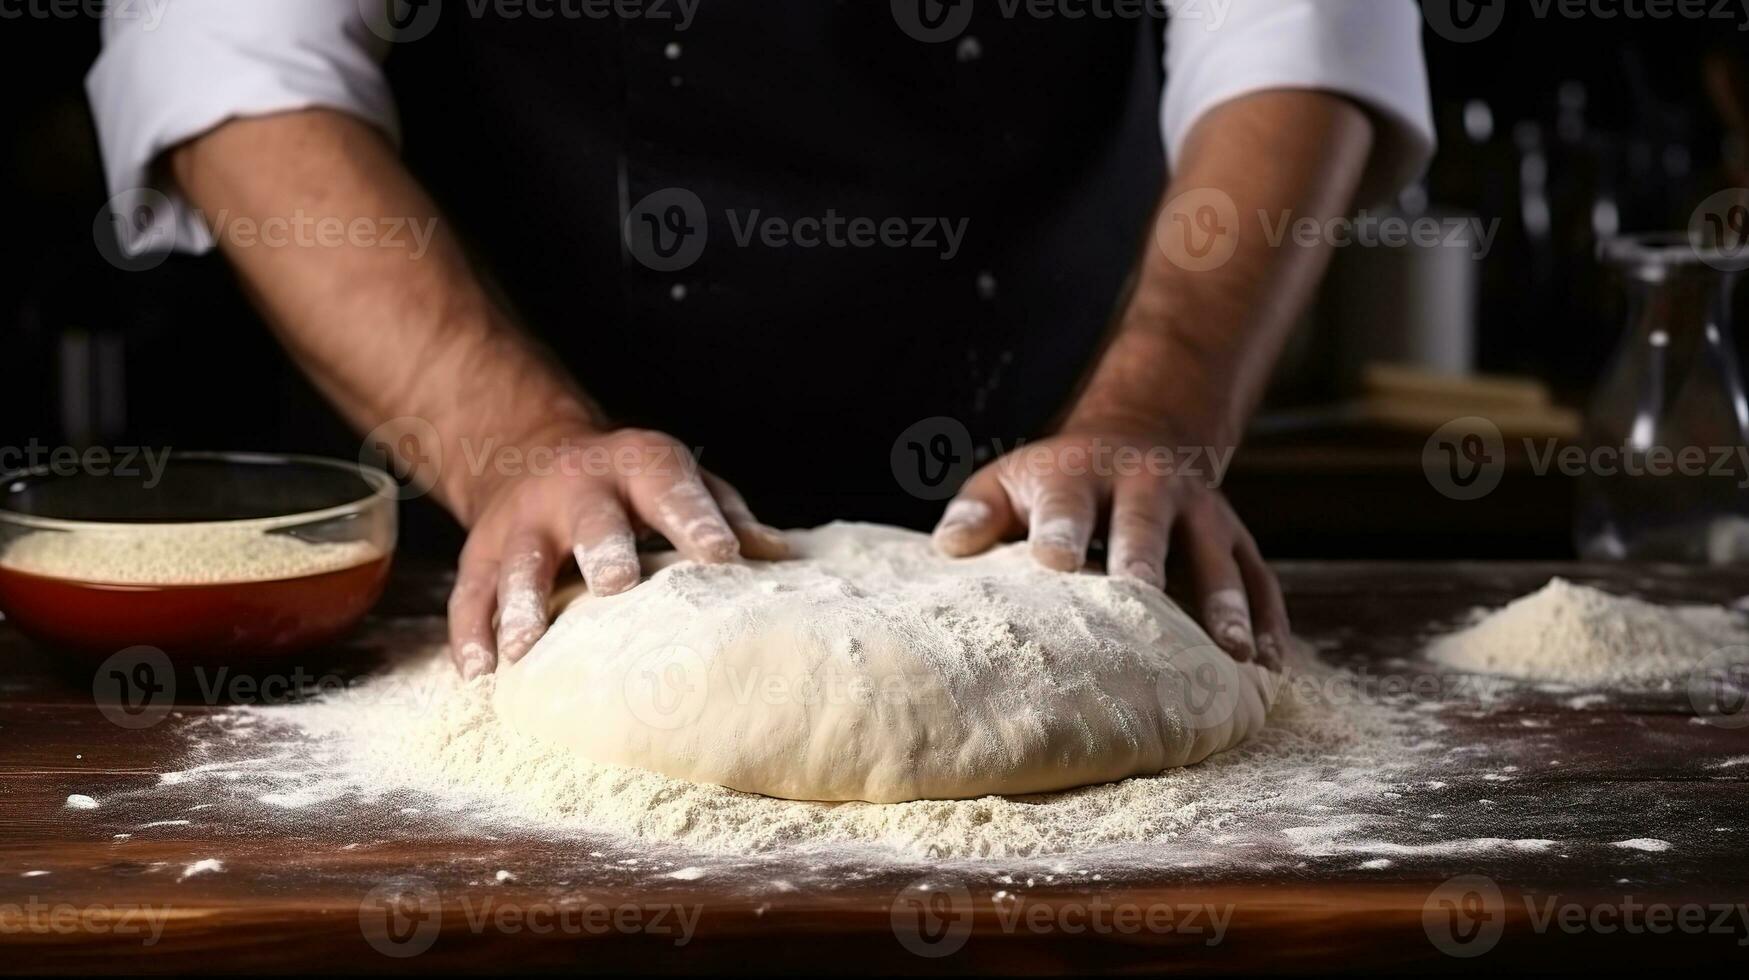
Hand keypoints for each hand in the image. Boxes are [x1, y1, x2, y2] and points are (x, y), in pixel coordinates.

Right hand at [446, 428, 786, 678]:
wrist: (530, 450)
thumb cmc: (630, 485)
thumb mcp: (680, 480)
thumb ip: (726, 514)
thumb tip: (782, 557)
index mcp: (637, 466)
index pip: (670, 488)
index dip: (695, 518)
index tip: (721, 554)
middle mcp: (577, 489)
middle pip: (590, 520)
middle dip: (602, 549)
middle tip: (616, 584)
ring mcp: (524, 522)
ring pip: (520, 562)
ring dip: (522, 603)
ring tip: (527, 650)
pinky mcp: (482, 554)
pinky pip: (471, 593)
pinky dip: (471, 634)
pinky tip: (482, 673)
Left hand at [930, 429, 1286, 670]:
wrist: (1138, 437)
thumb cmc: (1056, 483)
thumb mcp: (1010, 480)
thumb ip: (979, 511)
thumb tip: (948, 547)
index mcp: (1080, 473)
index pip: (1068, 499)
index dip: (1061, 528)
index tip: (1053, 562)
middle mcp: (1148, 486)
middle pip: (1147, 524)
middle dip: (1145, 562)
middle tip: (1142, 604)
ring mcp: (1201, 512)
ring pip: (1218, 557)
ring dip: (1226, 604)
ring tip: (1233, 655)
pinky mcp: (1238, 538)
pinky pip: (1261, 578)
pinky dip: (1270, 622)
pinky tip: (1270, 668)